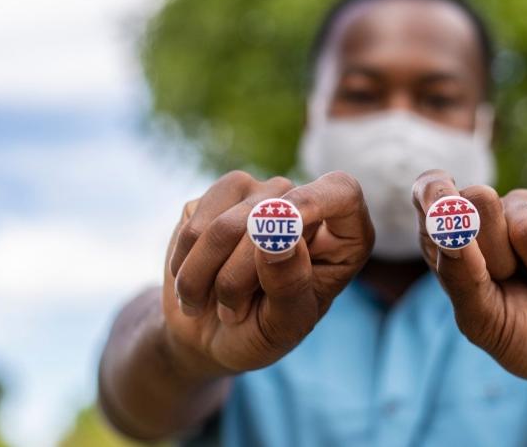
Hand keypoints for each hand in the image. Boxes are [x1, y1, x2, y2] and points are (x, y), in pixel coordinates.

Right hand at [163, 170, 373, 376]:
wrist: (208, 333)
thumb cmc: (260, 332)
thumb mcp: (285, 326)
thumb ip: (290, 284)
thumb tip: (279, 235)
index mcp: (342, 236)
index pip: (342, 192)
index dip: (311, 204)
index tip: (285, 233)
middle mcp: (304, 204)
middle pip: (271, 218)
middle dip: (239, 276)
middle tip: (232, 312)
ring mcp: (260, 194)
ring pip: (226, 223)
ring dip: (205, 275)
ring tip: (207, 301)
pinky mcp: (218, 197)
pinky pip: (195, 222)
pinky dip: (184, 262)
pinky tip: (191, 279)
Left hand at [412, 170, 526, 392]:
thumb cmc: (526, 336)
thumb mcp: (483, 322)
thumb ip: (458, 278)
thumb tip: (450, 233)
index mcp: (450, 237)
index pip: (427, 191)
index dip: (434, 195)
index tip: (447, 217)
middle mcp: (485, 213)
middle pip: (479, 199)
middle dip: (499, 258)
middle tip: (513, 283)